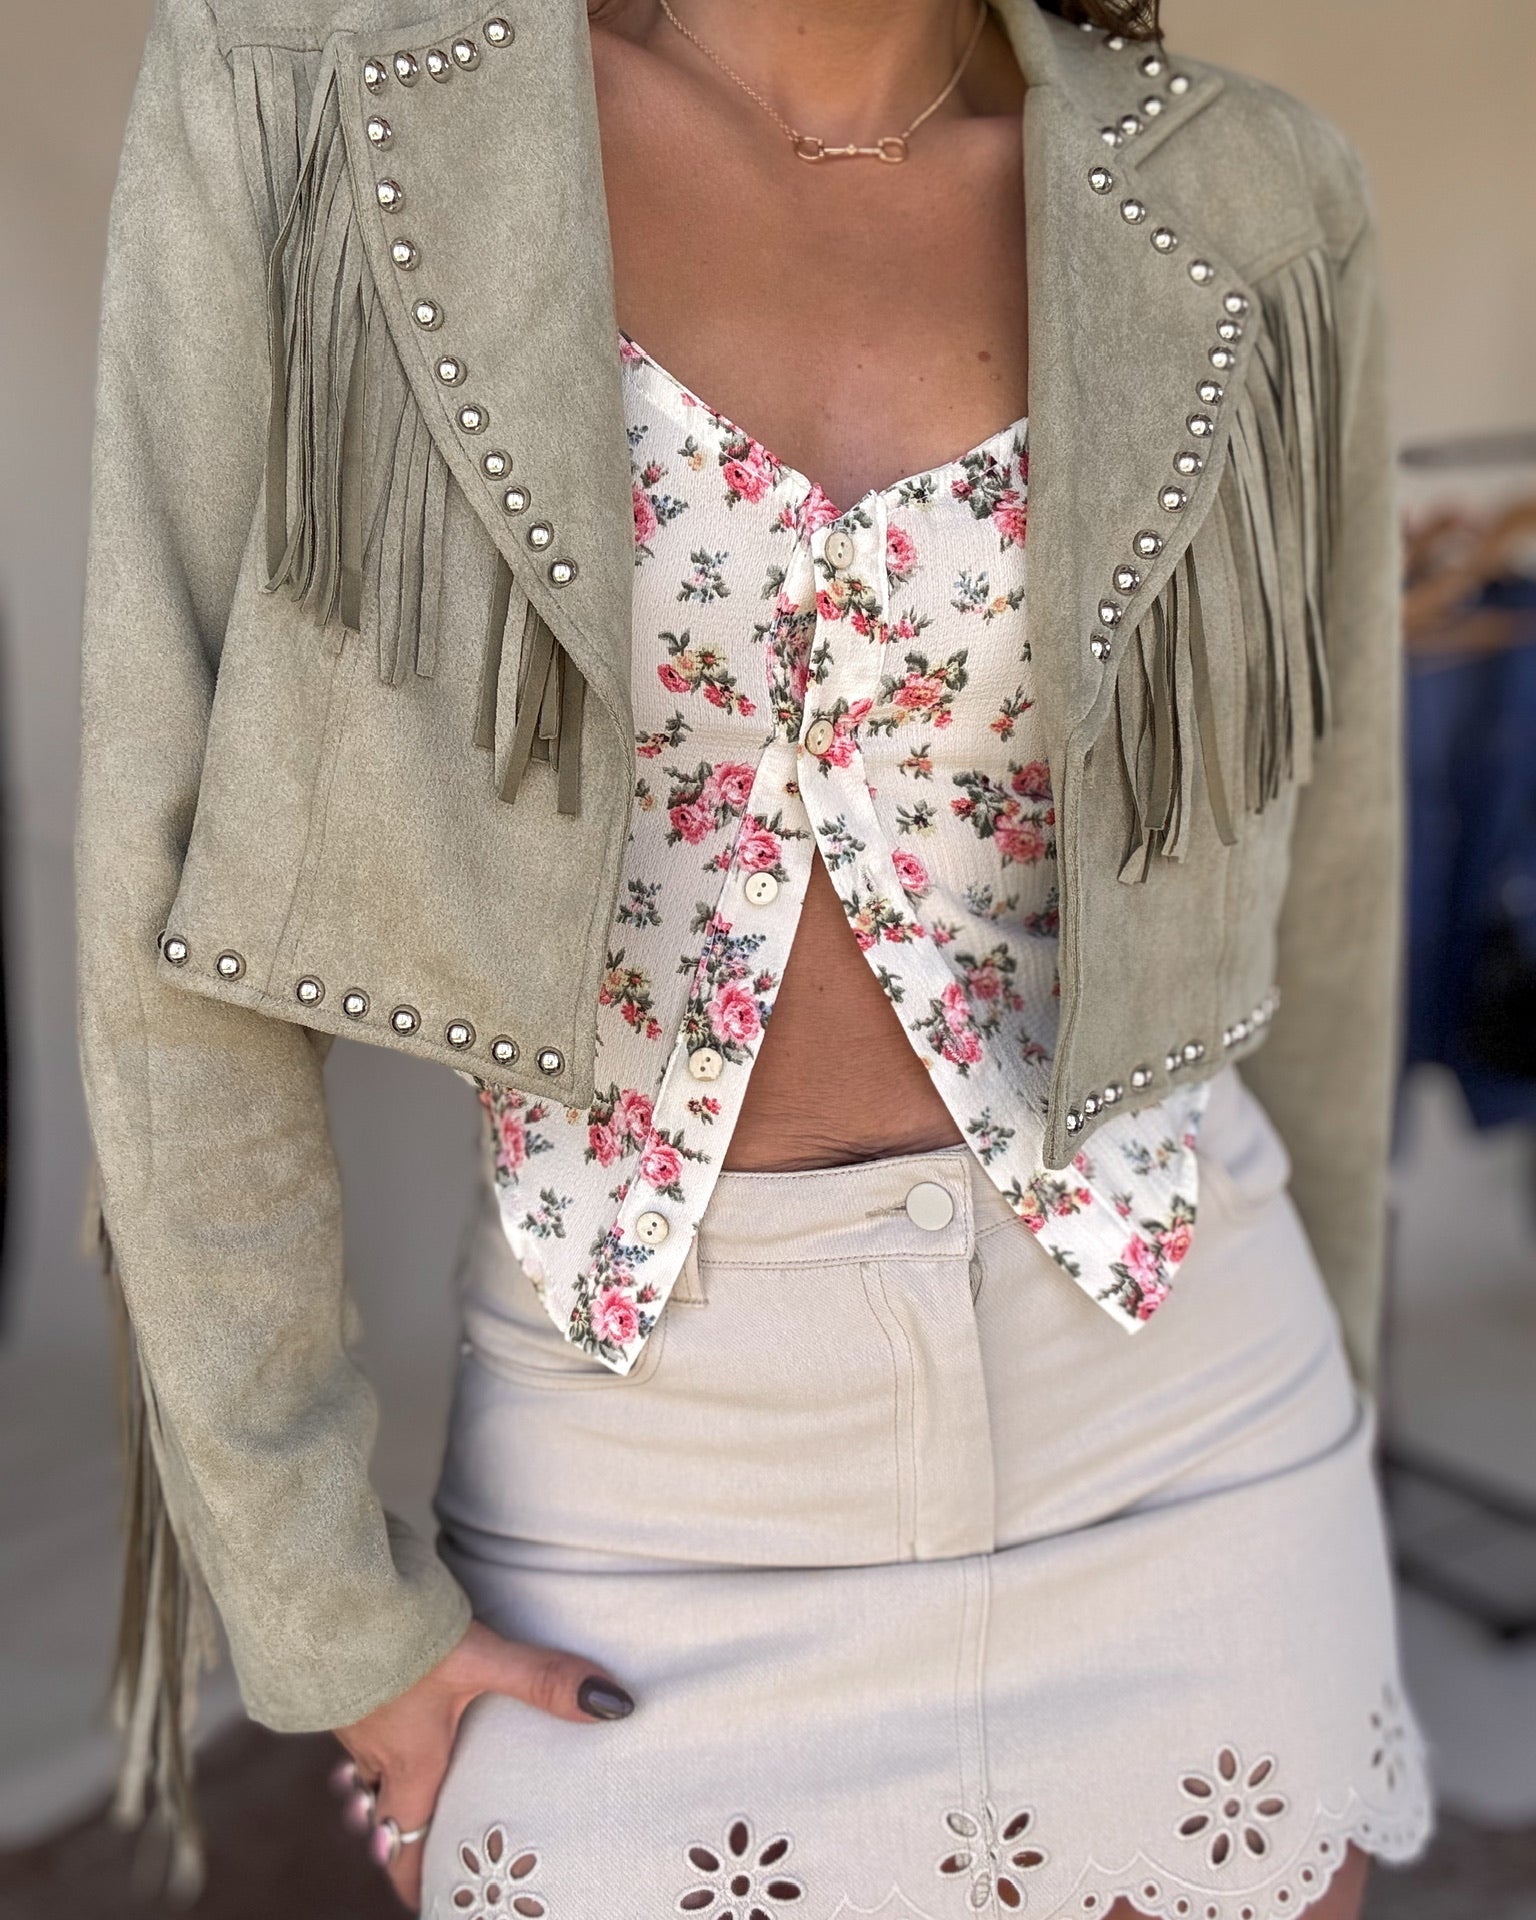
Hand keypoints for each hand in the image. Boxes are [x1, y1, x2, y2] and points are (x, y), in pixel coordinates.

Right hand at [331, 1619, 633, 1911]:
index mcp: (411, 1762)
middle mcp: (378, 1750)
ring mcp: (354, 1716)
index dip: (415, 1877)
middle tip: (433, 1837)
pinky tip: (394, 1703)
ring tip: (419, 1776)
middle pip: (392, 1804)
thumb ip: (543, 1680)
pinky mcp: (341, 1682)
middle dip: (410, 1824)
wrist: (326, 1596)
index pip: (408, 1842)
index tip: (427, 1899)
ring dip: (393, 1776)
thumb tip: (613, 1704)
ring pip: (374, 1764)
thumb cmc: (400, 1637)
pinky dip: (381, 1731)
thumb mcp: (481, 1658)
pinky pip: (362, 1725)